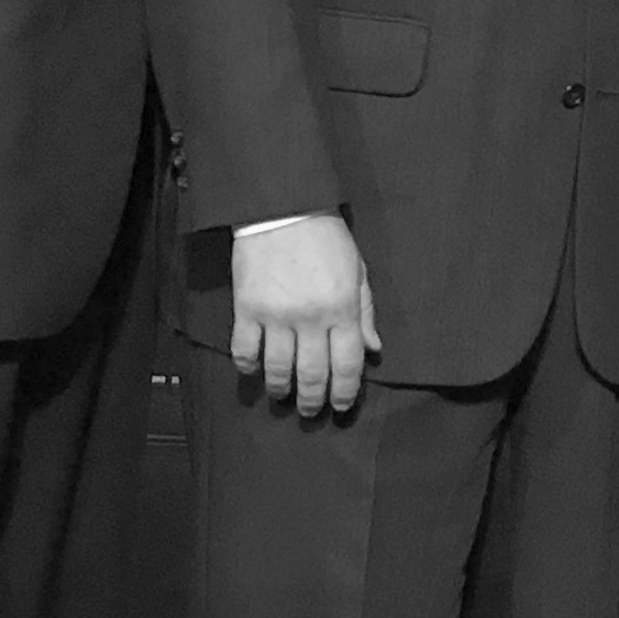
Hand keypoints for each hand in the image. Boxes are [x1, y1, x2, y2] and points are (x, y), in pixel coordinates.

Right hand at [229, 214, 380, 414]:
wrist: (283, 206)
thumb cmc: (325, 236)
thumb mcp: (356, 270)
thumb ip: (365, 312)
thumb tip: (373, 350)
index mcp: (343, 308)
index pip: (347, 365)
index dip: (345, 393)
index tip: (340, 407)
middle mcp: (311, 317)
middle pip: (313, 374)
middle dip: (313, 400)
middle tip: (311, 411)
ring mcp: (277, 314)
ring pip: (279, 369)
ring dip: (281, 389)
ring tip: (282, 396)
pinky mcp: (247, 307)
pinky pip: (245, 349)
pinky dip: (248, 366)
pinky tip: (253, 371)